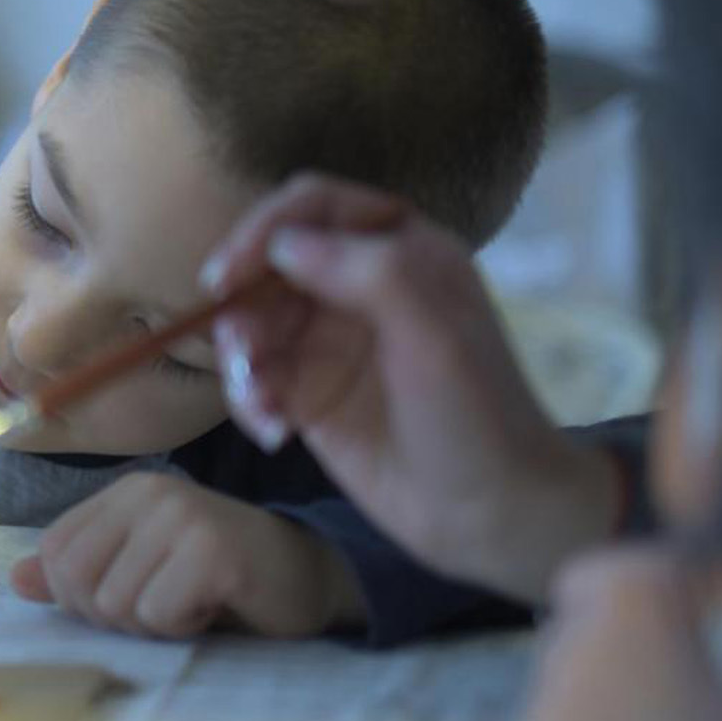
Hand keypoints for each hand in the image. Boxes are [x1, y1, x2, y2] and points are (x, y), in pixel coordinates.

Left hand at [9, 472, 363, 638]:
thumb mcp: (141, 571)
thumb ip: (80, 571)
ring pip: (116, 603)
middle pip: (76, 582)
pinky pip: (159, 613)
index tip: (133, 596)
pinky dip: (183, 627)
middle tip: (166, 603)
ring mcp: (181, 516)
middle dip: (116, 615)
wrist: (308, 577)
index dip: (81, 598)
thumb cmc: (220, 580)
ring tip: (194, 601)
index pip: (54, 555)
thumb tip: (16, 578)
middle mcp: (148, 493)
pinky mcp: (212, 550)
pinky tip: (216, 605)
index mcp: (123, 493)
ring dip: (154, 623)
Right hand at [201, 173, 616, 603]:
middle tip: (238, 349)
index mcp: (400, 250)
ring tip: (264, 405)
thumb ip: (366, 270)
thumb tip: (280, 244)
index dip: (264, 229)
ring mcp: (328, 341)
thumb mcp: (434, 330)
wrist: (491, 513)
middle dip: (243, 304)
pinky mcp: (307, 394)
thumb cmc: (476, 411)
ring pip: (251, 322)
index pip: (313, 207)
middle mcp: (357, 285)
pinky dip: (250, 399)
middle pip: (267, 264)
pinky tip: (274, 431)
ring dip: (242, 360)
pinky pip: (254, 377)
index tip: (230, 276)